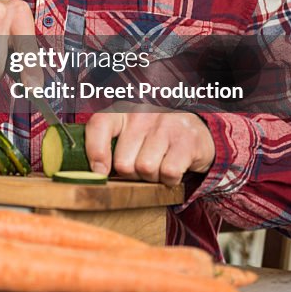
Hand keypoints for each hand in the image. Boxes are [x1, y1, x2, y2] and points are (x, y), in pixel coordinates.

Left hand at [85, 110, 215, 185]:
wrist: (196, 130)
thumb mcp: (128, 134)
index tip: (100, 172)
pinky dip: (170, 179)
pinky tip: (172, 169)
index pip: (98, 125)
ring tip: (158, 166)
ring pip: (145, 169)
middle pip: (123, 163)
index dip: (95, 152)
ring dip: (151, 178)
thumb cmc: (153, 137)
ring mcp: (165, 125)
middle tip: (141, 166)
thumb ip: (107, 146)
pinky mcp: (186, 140)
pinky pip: (168, 172)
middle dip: (131, 174)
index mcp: (122, 111)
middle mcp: (142, 114)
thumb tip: (94, 173)